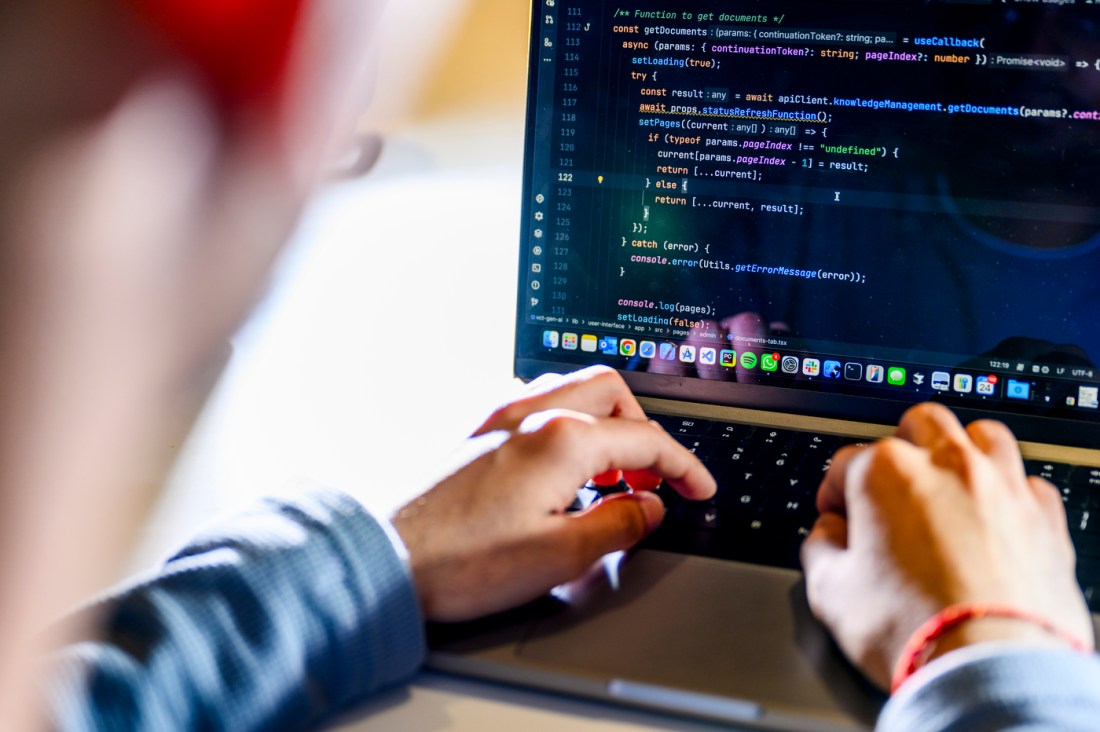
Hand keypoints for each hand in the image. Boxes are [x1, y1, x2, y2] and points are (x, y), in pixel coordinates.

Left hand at [391, 366, 715, 621]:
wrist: (378, 554)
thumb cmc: (457, 559)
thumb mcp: (558, 556)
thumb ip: (618, 524)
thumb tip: (649, 507)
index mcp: (559, 439)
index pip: (646, 438)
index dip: (683, 466)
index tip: (699, 489)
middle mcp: (528, 412)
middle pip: (612, 391)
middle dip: (645, 428)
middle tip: (653, 476)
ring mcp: (495, 416)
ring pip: (571, 389)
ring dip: (605, 421)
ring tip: (610, 472)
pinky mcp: (471, 430)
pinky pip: (536, 403)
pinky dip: (567, 424)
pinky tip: (558, 468)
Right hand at [801, 402, 1093, 688]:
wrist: (990, 667)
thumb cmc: (913, 628)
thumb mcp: (830, 592)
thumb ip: (820, 548)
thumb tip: (828, 535)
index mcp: (886, 473)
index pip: (846, 461)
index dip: (833, 493)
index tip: (836, 518)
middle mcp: (947, 466)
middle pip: (919, 424)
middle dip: (900, 447)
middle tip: (890, 485)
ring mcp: (1002, 486)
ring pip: (982, 435)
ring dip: (961, 452)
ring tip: (948, 483)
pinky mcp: (1045, 517)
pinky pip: (1028, 482)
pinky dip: (1009, 493)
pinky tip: (996, 518)